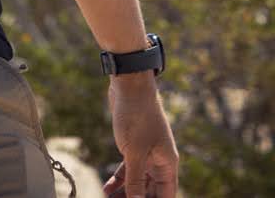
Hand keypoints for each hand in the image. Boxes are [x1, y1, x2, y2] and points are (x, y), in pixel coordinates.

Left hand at [102, 76, 177, 197]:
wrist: (129, 87)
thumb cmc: (138, 117)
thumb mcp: (135, 153)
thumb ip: (135, 181)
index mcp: (167, 163)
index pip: (167, 194)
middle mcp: (160, 161)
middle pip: (151, 191)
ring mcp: (147, 154)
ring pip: (138, 182)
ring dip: (125, 193)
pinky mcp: (134, 148)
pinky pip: (128, 170)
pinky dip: (118, 180)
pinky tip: (107, 188)